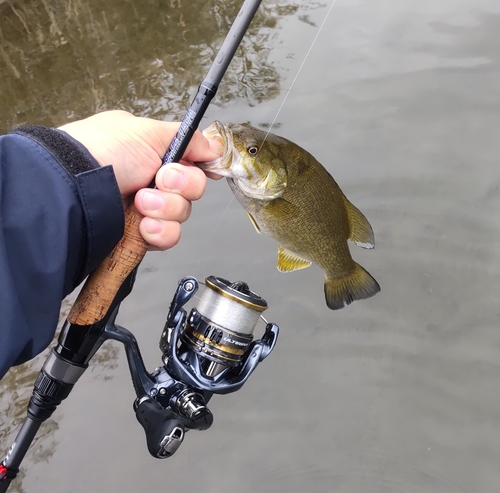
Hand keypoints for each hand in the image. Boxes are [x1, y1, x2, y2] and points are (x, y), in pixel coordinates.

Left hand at [59, 110, 221, 249]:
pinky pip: (168, 236)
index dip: (199, 168)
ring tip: (141, 203)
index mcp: (153, 154)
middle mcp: (150, 181)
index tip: (202, 167)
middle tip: (159, 180)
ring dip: (166, 208)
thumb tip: (213, 146)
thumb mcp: (146, 131)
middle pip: (192, 189)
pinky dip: (160, 232)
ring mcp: (146, 209)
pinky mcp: (140, 234)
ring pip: (182, 214)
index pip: (191, 164)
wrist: (73, 189)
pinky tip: (144, 225)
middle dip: (180, 185)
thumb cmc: (102, 152)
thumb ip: (186, 137)